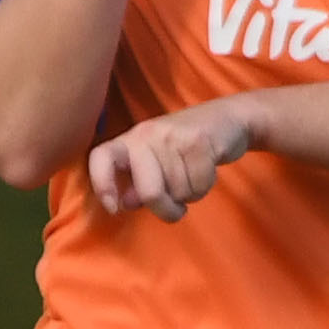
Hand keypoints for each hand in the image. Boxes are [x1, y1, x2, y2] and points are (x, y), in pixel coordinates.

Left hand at [86, 97, 256, 218]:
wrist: (226, 118)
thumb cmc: (184, 146)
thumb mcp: (156, 161)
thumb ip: (138, 182)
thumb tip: (126, 203)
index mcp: (131, 140)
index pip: (101, 157)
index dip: (102, 184)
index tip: (114, 208)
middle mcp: (147, 135)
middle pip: (150, 191)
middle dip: (165, 209)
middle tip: (175, 210)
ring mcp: (173, 136)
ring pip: (179, 191)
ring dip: (189, 196)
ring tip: (193, 179)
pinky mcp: (200, 140)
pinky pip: (200, 184)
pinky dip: (204, 187)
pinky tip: (206, 172)